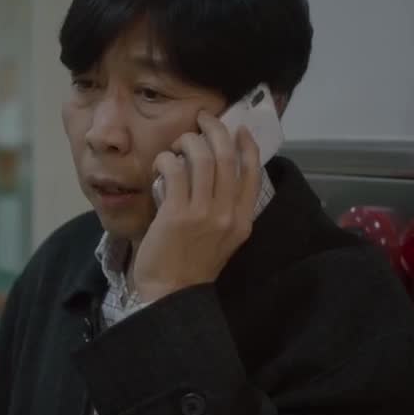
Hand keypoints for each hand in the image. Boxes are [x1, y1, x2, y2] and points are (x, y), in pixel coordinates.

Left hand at [132, 113, 262, 302]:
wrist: (169, 295)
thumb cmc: (191, 267)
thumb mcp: (221, 240)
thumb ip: (223, 210)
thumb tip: (213, 174)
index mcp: (243, 221)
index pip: (252, 173)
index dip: (246, 145)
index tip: (238, 129)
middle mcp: (228, 214)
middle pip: (228, 157)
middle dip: (215, 130)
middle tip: (202, 119)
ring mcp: (204, 213)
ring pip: (202, 158)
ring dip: (188, 142)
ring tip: (178, 144)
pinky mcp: (177, 213)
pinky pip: (175, 170)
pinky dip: (167, 159)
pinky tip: (161, 162)